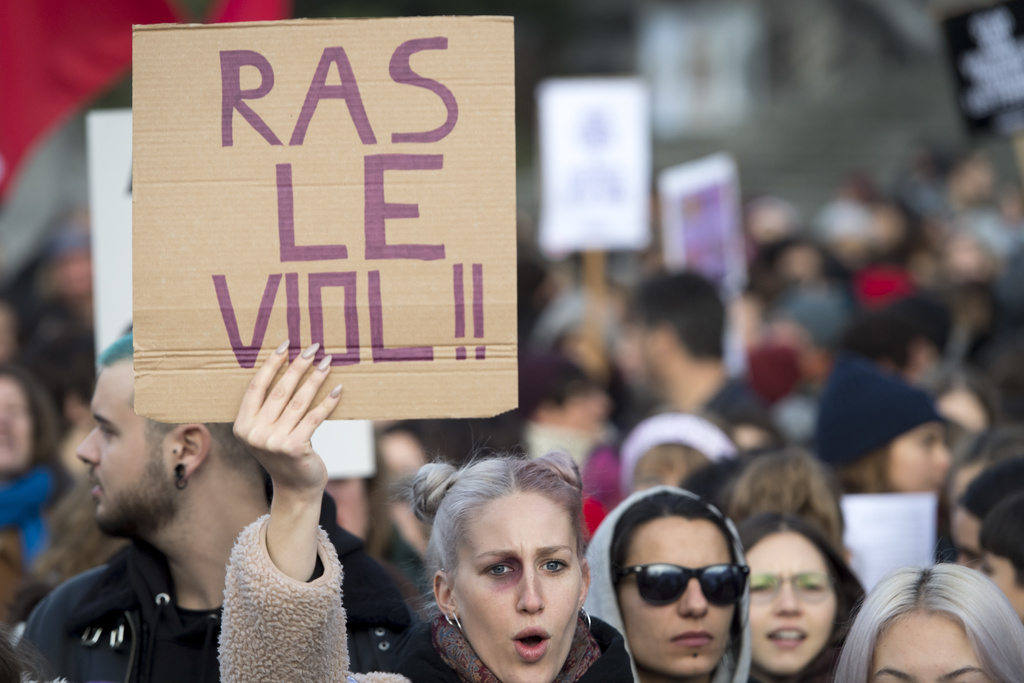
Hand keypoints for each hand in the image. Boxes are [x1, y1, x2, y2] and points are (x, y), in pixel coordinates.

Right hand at [233, 341, 342, 579]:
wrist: (296, 488)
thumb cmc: (284, 453)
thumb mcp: (266, 431)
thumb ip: (267, 408)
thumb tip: (287, 366)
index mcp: (242, 425)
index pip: (256, 387)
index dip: (271, 364)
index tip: (285, 345)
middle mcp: (254, 433)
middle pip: (279, 390)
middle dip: (298, 366)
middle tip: (312, 347)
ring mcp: (273, 442)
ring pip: (298, 402)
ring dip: (315, 379)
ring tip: (327, 362)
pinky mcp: (294, 447)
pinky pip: (314, 418)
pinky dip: (327, 402)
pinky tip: (337, 389)